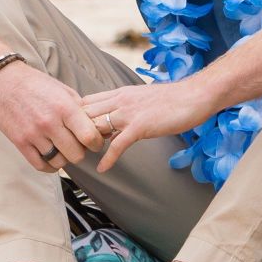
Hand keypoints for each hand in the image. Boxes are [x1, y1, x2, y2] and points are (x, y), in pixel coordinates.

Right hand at [0, 62, 103, 172]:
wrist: (5, 81)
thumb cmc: (38, 85)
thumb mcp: (64, 91)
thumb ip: (81, 110)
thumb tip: (99, 129)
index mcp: (65, 107)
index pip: (90, 137)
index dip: (96, 143)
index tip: (94, 142)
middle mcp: (50, 122)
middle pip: (76, 155)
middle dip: (80, 152)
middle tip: (76, 145)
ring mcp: (33, 134)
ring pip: (59, 162)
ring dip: (64, 158)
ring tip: (62, 149)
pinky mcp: (20, 142)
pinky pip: (40, 165)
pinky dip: (49, 165)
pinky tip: (50, 156)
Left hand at [82, 80, 214, 172]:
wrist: (194, 95)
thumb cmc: (172, 99)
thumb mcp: (141, 99)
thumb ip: (126, 107)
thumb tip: (115, 119)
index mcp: (119, 93)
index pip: (86, 102)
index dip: (75, 116)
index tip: (69, 131)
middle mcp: (119, 100)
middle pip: (85, 114)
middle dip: (73, 130)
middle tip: (67, 148)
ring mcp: (128, 113)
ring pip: (96, 126)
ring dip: (85, 143)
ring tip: (78, 158)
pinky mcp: (140, 126)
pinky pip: (117, 144)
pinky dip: (107, 158)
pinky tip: (102, 168)